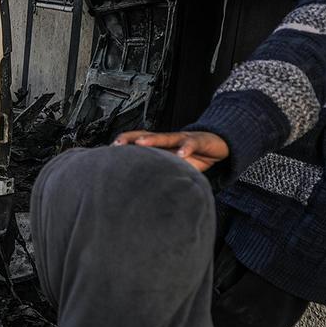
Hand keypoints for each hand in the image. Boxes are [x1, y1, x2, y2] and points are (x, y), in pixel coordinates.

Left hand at [113, 130, 229, 171]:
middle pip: (146, 136)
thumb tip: (141, 190)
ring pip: (166, 137)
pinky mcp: (198, 141)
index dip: (124, 145)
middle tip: (117, 143)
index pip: (138, 142)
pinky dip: (186, 148)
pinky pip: (191, 144)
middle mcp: (168, 140)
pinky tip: (181, 154)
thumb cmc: (193, 156)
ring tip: (141, 143)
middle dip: (130, 138)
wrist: (218, 144)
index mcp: (160, 146)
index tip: (108, 151)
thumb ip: (161, 173)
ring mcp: (182, 139)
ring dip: (153, 139)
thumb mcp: (175, 166)